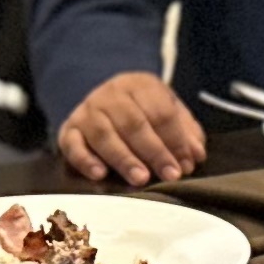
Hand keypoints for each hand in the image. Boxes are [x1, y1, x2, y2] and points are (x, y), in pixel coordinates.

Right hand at [58, 73, 203, 183]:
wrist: (103, 102)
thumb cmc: (142, 112)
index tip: (186, 164)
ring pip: (104, 134)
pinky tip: (100, 175)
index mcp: (140, 85)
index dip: (176, 139)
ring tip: (141, 179)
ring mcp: (87, 111)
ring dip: (124, 158)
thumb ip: (185, 133)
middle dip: (154, 151)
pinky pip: (73, 145)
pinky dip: (86, 160)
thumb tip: (195, 155)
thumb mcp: (167, 112)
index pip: (160, 112)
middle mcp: (110, 94)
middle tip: (170, 175)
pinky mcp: (68, 130)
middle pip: (133, 122)